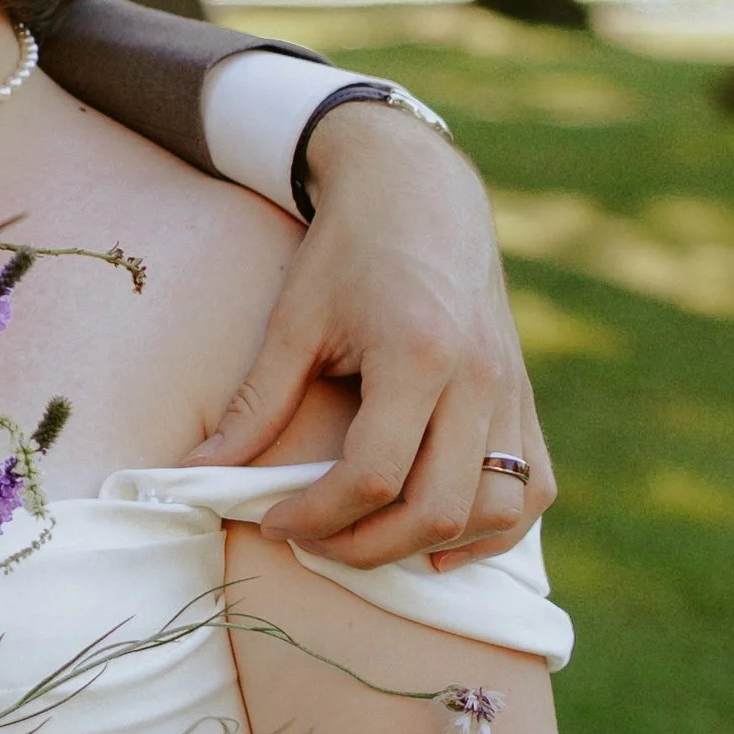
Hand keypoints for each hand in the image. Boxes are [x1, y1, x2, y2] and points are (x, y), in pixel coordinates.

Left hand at [195, 103, 552, 567]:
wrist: (417, 188)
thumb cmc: (348, 249)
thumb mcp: (294, 322)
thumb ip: (255, 404)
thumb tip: (201, 470)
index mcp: (417, 355)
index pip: (374, 476)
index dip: (316, 516)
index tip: (272, 520)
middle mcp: (478, 379)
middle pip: (438, 509)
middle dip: (367, 546)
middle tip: (313, 539)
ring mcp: (511, 389)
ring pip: (495, 510)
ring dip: (431, 544)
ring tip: (370, 537)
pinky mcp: (524, 394)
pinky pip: (532, 485)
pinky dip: (492, 525)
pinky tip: (439, 538)